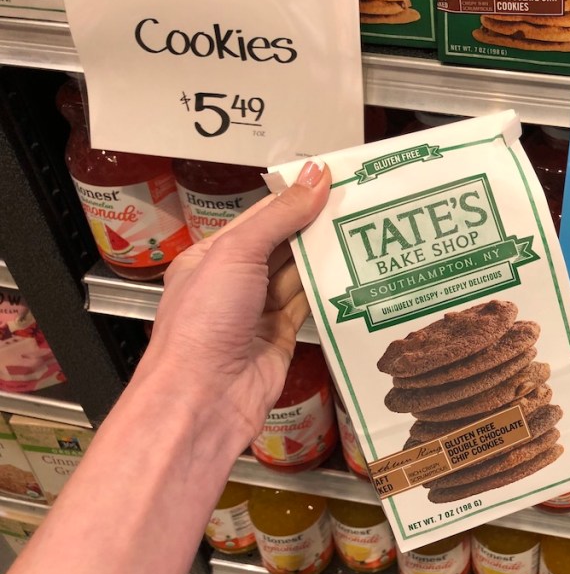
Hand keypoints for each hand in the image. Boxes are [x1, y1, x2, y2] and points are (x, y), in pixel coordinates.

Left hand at [137, 159, 329, 452]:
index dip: (295, 197)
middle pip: (283, 244)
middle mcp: (235, 281)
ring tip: (363, 231)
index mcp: (212, 255)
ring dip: (327, 256)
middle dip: (315, 225)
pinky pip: (311, 305)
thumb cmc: (202, 323)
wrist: (204, 396)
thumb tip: (315, 177)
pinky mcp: (283, 336)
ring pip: (300, 274)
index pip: (261, 216)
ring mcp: (259, 310)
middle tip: (358, 203)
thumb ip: (280, 215)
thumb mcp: (237, 253)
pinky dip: (330, 290)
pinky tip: (353, 271)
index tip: (332, 180)